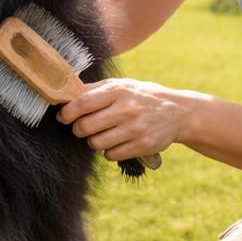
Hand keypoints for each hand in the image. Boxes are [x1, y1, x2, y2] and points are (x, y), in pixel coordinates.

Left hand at [57, 78, 186, 162]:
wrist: (178, 112)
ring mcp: (135, 129)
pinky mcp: (142, 145)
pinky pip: (111, 155)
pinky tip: (116, 142)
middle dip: (78, 129)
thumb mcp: (123, 85)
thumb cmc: (142, 97)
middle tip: (82, 127)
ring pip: (96, 143)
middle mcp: (127, 109)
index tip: (63, 117)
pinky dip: (109, 151)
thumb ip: (96, 89)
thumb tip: (67, 93)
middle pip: (85, 127)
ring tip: (101, 134)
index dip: (67, 112)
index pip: (83, 103)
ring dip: (93, 141)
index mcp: (119, 90)